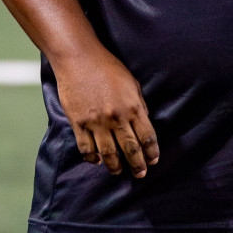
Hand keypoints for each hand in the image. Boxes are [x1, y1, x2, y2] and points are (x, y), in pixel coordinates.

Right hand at [53, 47, 159, 176]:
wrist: (79, 58)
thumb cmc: (107, 67)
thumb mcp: (131, 83)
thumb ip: (138, 104)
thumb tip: (142, 122)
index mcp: (133, 107)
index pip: (147, 137)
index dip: (152, 152)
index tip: (153, 160)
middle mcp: (116, 118)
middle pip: (130, 149)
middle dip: (138, 165)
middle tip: (141, 174)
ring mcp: (96, 122)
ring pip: (108, 153)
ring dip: (115, 166)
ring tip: (119, 171)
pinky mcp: (78, 122)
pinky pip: (86, 147)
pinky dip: (92, 158)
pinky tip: (96, 161)